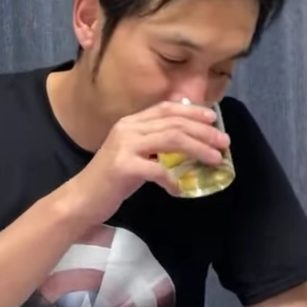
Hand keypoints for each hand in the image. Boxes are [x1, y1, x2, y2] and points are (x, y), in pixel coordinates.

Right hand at [63, 100, 229, 223]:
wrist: (82, 198)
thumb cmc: (111, 179)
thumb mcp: (133, 154)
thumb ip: (154, 145)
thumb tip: (188, 143)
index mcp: (131, 122)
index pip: (166, 108)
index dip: (192, 112)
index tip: (214, 120)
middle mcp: (127, 128)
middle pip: (174, 123)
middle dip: (203, 131)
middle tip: (224, 143)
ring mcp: (124, 146)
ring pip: (170, 139)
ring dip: (198, 148)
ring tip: (216, 159)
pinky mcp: (123, 166)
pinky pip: (157, 170)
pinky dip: (173, 180)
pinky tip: (179, 189)